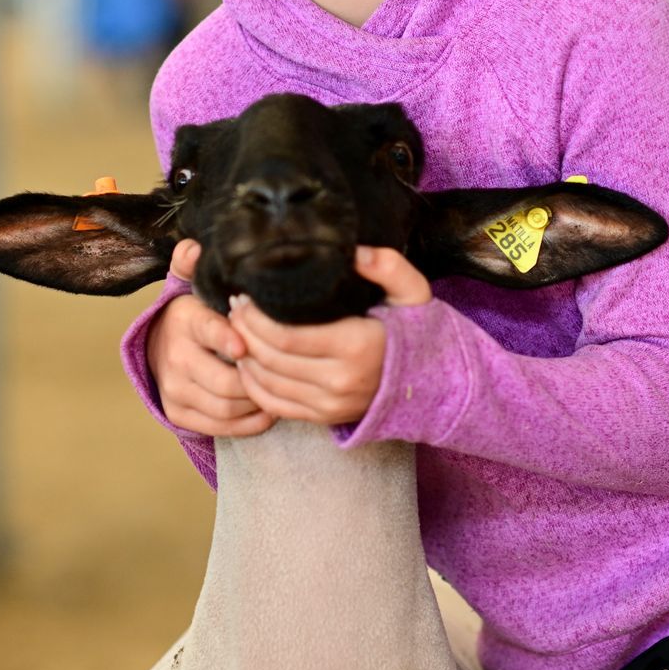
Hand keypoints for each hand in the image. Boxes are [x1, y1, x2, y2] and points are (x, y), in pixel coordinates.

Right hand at [146, 240, 274, 437]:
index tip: (247, 345)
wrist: (161, 345)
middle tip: (286, 375)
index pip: (208, 331)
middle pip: (224, 381)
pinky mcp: (177, 412)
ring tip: (281, 391)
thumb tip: (193, 247)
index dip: (228, 340)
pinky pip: (219, 427)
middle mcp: (175, 356)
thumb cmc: (198, 315)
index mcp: (185, 320)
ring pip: (225, 407)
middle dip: (258, 379)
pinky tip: (267, 410)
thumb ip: (196, 266)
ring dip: (258, 403)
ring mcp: (174, 388)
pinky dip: (248, 423)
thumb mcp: (195, 286)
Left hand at [228, 246, 430, 425]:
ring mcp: (331, 404)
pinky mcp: (324, 417)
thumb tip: (353, 251)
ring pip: (267, 383)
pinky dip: (253, 385)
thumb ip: (388, 266)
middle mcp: (340, 380)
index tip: (244, 296)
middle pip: (270, 359)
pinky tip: (247, 363)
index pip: (286, 336)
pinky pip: (275, 405)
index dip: (255, 318)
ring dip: (244, 356)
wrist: (433, 383)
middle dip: (243, 332)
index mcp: (357, 345)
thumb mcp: (413, 293)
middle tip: (235, 308)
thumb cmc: (418, 331)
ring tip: (237, 330)